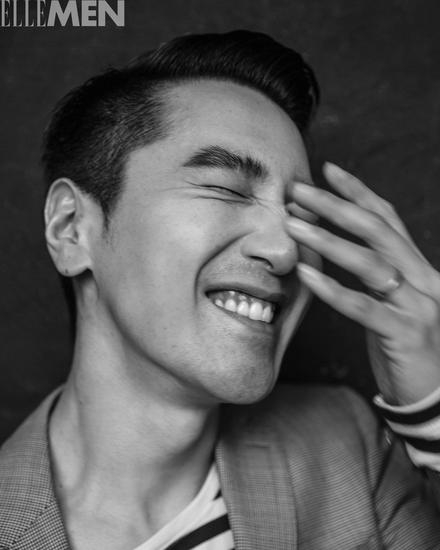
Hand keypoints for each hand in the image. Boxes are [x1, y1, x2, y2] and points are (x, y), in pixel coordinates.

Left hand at [286, 162, 439, 404]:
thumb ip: (373, 276)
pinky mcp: (407, 335)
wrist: (436, 398)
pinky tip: (304, 274)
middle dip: (336, 205)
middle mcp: (425, 280)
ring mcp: (419, 306)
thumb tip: (330, 248)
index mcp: (420, 269)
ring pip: (371, 263)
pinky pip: (363, 308)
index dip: (358, 192)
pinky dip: (331, 289)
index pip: (388, 219)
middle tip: (298, 189)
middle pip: (378, 230)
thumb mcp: (393, 304)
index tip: (327, 169)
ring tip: (292, 224)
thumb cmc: (406, 348)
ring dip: (327, 239)